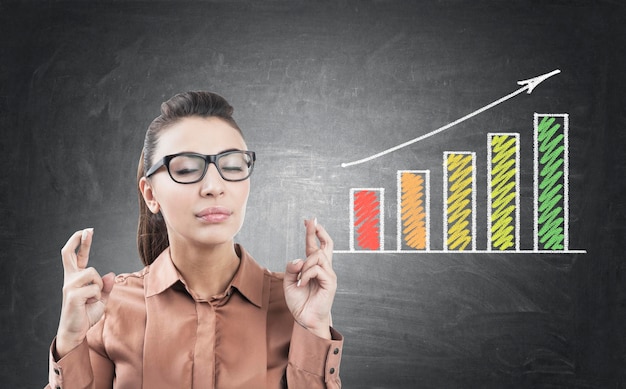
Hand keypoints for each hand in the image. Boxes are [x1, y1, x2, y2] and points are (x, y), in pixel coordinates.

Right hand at [55, 228, 114, 357]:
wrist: (76, 331)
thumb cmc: (86, 314)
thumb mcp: (101, 298)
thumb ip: (106, 286)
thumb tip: (111, 274)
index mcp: (76, 278)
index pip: (77, 256)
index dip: (82, 243)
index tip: (86, 230)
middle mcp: (70, 279)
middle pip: (69, 254)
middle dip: (79, 240)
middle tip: (87, 230)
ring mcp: (69, 286)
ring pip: (93, 274)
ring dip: (99, 286)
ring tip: (92, 299)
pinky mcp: (72, 295)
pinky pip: (95, 288)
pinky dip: (97, 296)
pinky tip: (89, 304)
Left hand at [284, 218, 336, 338]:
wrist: (305, 319)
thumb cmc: (299, 302)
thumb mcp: (288, 283)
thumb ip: (290, 269)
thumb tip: (299, 259)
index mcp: (314, 267)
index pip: (315, 246)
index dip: (313, 233)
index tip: (308, 220)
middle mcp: (324, 268)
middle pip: (325, 244)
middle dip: (318, 231)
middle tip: (311, 221)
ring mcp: (328, 274)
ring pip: (317, 256)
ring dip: (304, 265)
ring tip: (299, 279)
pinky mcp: (330, 282)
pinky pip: (317, 269)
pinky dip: (306, 275)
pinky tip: (302, 284)